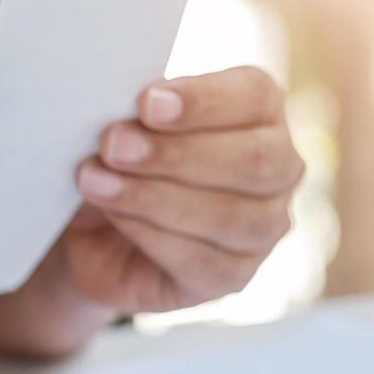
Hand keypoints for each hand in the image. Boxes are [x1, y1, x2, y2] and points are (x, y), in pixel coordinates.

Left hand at [63, 66, 302, 312]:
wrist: (94, 230)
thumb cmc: (120, 160)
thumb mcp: (124, 126)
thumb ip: (137, 115)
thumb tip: (126, 120)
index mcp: (260, 111)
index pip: (254, 97)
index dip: (201, 101)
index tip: (146, 103)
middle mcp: (278, 169)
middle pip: (252, 160)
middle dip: (174, 153)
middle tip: (113, 145)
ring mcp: (264, 228)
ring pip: (228, 215)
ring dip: (152, 197)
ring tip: (95, 182)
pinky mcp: (234, 276)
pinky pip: (201, 260)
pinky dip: (149, 234)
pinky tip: (113, 216)